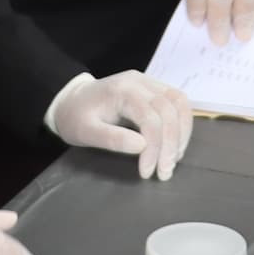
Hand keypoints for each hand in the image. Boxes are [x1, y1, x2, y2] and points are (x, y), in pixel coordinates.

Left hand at [46, 69, 195, 178]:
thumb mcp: (85, 132)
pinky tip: (174, 145)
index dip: (154, 147)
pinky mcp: (155, 89)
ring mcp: (149, 83)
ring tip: (173, 160)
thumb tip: (141, 146)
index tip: (146, 172)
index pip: (150, 117)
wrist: (71, 100)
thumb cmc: (75, 117)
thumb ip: (111, 139)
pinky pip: (178, 103)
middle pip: (170, 109)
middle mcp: (140, 81)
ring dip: (182, 133)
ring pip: (180, 103)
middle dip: (171, 144)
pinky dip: (181, 125)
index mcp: (121, 90)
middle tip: (164, 172)